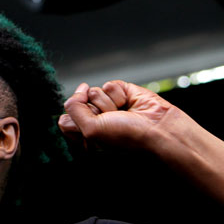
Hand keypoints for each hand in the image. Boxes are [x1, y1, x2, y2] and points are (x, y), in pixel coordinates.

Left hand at [58, 80, 174, 149]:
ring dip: (108, 103)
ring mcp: (108, 106)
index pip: (64, 120)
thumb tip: (79, 90)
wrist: (158, 130)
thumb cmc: (127, 138)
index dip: (76, 119)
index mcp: (84, 138)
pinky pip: (109, 85)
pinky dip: (119, 94)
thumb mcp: (90, 131)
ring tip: (122, 114)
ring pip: (93, 92)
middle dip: (94, 111)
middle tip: (112, 121)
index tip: (93, 129)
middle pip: (78, 104)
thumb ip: (74, 110)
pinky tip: (129, 105)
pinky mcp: (121, 93)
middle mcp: (94, 122)